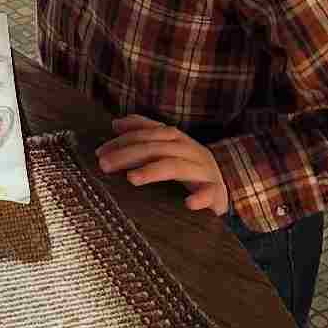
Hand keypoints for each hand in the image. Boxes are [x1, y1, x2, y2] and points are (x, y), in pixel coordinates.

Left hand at [95, 115, 228, 215]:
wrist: (226, 185)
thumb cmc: (190, 166)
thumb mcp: (168, 147)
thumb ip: (144, 133)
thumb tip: (116, 124)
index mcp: (177, 139)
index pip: (147, 135)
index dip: (123, 141)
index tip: (100, 152)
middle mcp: (189, 150)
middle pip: (155, 148)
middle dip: (128, 154)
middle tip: (104, 165)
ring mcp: (203, 170)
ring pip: (176, 167)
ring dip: (153, 171)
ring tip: (132, 178)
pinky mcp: (217, 192)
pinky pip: (210, 193)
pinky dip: (201, 198)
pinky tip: (189, 204)